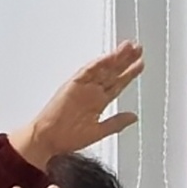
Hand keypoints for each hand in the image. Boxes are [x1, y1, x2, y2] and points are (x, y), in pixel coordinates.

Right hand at [14, 43, 141, 169]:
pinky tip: (108, 57)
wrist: (46, 139)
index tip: (140, 64)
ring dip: (115, 58)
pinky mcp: (72, 85)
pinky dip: (98, 64)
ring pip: (102, 69)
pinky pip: (87, 71)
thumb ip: (116, 123)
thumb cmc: (66, 137)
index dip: (129, 74)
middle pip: (112, 73)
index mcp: (98, 102)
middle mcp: (91, 92)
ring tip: (128, 48)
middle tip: (138, 49)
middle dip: (126, 61)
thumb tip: (133, 117)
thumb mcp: (98, 132)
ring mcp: (82, 87)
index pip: (117, 84)